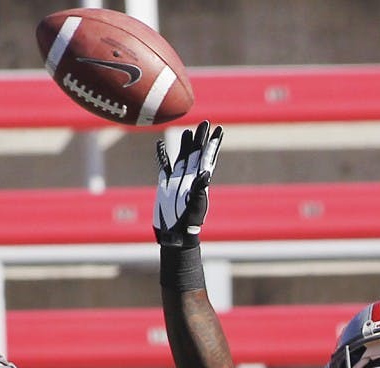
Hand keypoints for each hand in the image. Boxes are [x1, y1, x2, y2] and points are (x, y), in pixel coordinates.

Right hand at [154, 120, 222, 247]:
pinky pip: (164, 165)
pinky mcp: (165, 183)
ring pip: (182, 156)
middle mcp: (190, 177)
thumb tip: (206, 172)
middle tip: (205, 123)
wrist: (175, 232)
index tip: (219, 130)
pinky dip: (162, 155)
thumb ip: (200, 189)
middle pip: (196, 153)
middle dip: (201, 138)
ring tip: (189, 131)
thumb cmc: (189, 221)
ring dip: (186, 144)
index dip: (213, 144)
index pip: (208, 157)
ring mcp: (177, 179)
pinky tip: (160, 146)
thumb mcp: (196, 205)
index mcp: (199, 181)